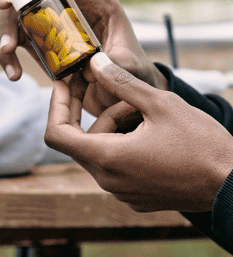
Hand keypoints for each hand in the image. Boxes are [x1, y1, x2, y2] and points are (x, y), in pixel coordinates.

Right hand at [0, 0, 165, 113]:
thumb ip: (121, 63)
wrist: (120, 88)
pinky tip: (14, 74)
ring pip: (14, 10)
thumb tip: (98, 65)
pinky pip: (12, 39)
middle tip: (3, 3)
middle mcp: (63, 1)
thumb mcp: (132, 63)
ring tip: (8, 50)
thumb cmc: (130, 67)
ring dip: (5, 28)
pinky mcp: (33, 38)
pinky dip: (7, 56)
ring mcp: (44, 17)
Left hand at [45, 52, 232, 212]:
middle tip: (116, 89)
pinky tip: (149, 129)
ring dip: (113, 126)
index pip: (56, 134)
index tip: (64, 84)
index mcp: (108, 160)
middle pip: (80, 140)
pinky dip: (123, 144)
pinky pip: (117, 166)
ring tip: (144, 109)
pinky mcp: (138, 197)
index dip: (56, 105)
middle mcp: (109, 182)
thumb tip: (93, 61)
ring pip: (100, 151)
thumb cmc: (202, 144)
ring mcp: (123, 192)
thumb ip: (120, 82)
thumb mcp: (160, 103)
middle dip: (95, 111)